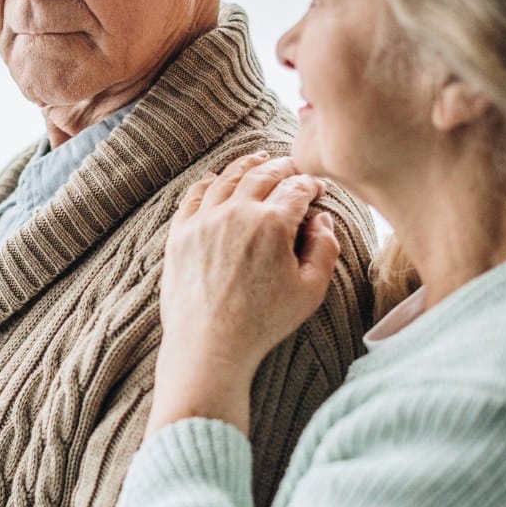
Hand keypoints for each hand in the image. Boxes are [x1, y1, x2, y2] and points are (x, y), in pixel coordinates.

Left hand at [148, 152, 339, 434]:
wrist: (208, 346)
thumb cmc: (263, 323)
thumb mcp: (310, 291)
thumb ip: (325, 249)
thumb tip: (322, 220)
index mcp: (272, 223)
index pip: (297, 187)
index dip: (310, 184)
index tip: (316, 189)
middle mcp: (236, 212)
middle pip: (263, 174)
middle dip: (282, 167)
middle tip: (292, 168)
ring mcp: (204, 220)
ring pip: (228, 177)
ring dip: (247, 165)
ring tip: (259, 160)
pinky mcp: (180, 233)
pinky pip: (195, 195)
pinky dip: (210, 182)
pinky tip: (217, 180)